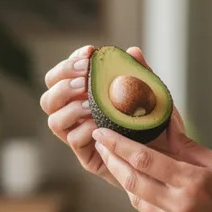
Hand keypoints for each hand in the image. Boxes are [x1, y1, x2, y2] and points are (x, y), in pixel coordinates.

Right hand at [40, 46, 194, 188]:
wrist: (163, 159)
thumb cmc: (151, 124)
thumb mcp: (148, 95)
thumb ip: (139, 74)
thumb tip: (133, 52)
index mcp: (81, 97)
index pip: (60, 76)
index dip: (69, 62)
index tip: (90, 53)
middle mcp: (74, 116)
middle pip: (49, 97)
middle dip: (63, 82)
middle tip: (85, 79)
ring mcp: (79, 137)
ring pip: (54, 120)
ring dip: (70, 108)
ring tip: (91, 103)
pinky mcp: (87, 156)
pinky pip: (74, 140)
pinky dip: (84, 129)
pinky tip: (99, 123)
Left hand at [92, 125, 211, 211]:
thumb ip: (188, 147)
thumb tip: (165, 125)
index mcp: (192, 181)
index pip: (144, 159)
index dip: (118, 144)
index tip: (102, 132)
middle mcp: (178, 205)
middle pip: (131, 179)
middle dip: (111, 159)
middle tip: (99, 143)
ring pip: (135, 198)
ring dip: (123, 178)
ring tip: (115, 160)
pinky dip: (141, 198)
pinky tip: (139, 185)